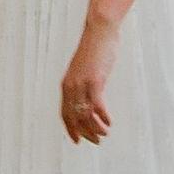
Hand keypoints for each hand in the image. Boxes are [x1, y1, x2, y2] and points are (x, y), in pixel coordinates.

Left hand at [59, 21, 117, 145]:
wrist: (98, 32)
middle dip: (85, 132)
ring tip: (104, 134)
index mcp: (66, 84)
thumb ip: (82, 83)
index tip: (77, 140)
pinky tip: (109, 122)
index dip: (71, 129)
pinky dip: (103, 116)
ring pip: (86, 114)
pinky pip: (97, 105)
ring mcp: (82, 84)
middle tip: (96, 141)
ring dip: (96, 128)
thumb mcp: (83, 69)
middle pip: (74, 117)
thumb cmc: (93, 50)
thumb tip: (88, 96)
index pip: (65, 113)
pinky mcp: (95, 80)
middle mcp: (71, 86)